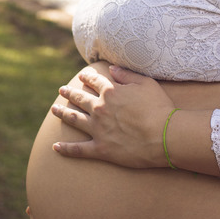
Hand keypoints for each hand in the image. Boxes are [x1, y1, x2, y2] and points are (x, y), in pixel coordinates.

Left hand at [50, 64, 174, 168]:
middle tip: (62, 90)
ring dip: (62, 113)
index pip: (94, 82)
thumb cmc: (159, 108)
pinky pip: (79, 150)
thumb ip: (127, 75)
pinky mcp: (101, 149)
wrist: (165, 136)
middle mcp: (100, 109)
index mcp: (111, 92)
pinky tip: (55, 147)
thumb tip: (112, 69)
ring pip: (74, 119)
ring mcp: (98, 130)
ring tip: (54, 109)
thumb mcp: (146, 84)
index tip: (82, 76)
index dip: (87, 77)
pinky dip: (66, 149)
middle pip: (79, 98)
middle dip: (69, 93)